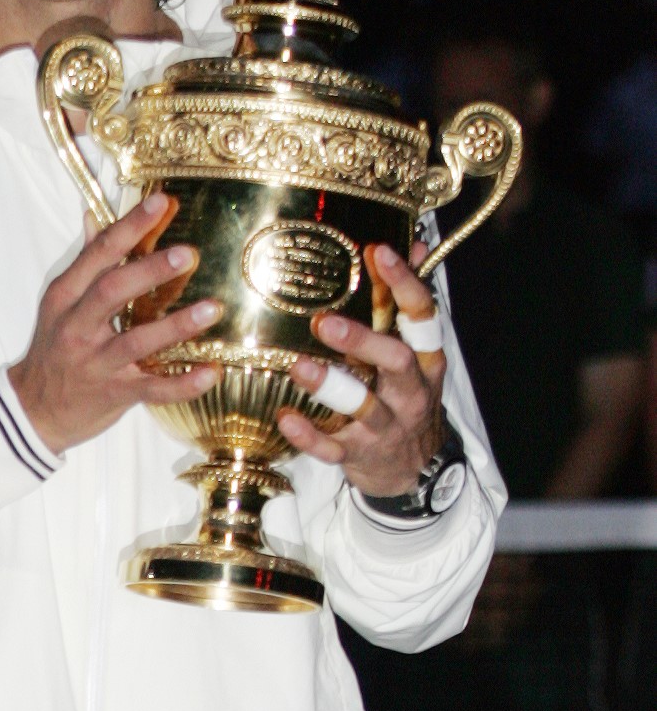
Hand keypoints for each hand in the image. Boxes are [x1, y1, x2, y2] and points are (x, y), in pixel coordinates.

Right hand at [7, 192, 223, 454]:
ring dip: (176, 325)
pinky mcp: (114, 393)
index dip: (129, 227)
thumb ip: (84, 263)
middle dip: (150, 271)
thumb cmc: (54, 350)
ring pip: (136, 341)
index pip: (98, 254)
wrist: (34, 410)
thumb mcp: (59, 305)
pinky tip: (211, 372)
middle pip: (112, 292)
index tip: (160, 202)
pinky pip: (152, 389)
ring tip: (212, 309)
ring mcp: (95, 362)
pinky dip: (183, 383)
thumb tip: (94, 217)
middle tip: (187, 253)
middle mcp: (77, 327)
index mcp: (65, 297)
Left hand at [277, 243, 445, 494]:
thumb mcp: (415, 352)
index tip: (378, 251)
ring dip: (330, 385)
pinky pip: (334, 448)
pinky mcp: (359, 455)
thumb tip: (416, 242)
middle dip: (362, 340)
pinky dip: (309, 435)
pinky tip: (285, 418)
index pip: (423, 316)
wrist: (413, 468)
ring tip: (298, 366)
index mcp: (425, 359)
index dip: (404, 283)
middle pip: (396, 361)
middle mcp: (411, 390)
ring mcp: (386, 425)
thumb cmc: (403, 395)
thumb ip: (407, 303)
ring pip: (363, 405)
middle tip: (324, 321)